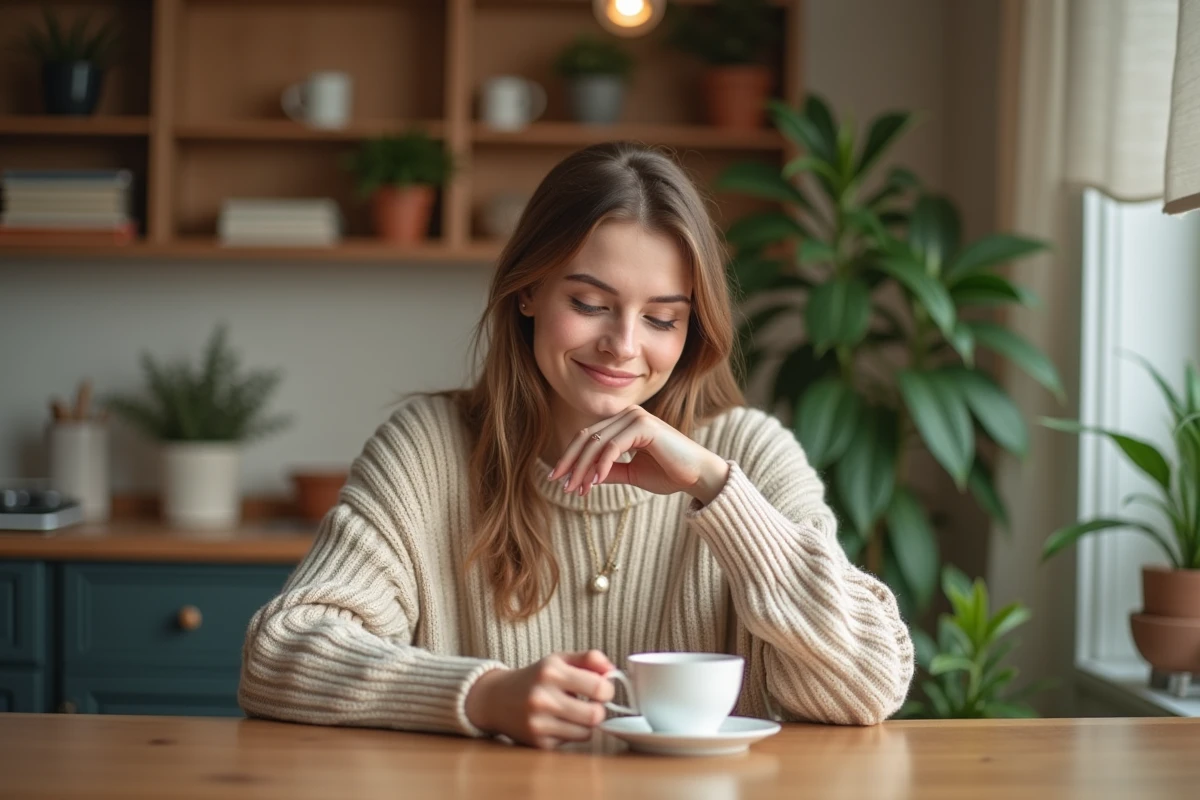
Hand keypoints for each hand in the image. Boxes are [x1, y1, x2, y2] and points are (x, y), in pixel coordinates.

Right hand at [464, 650, 615, 748]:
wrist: (496, 699)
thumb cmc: (535, 677)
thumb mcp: (558, 660)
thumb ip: (588, 659)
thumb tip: (613, 670)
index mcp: (551, 671)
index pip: (599, 687)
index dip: (607, 689)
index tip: (601, 688)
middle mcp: (542, 698)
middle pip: (595, 715)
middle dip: (598, 709)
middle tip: (590, 703)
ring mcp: (538, 723)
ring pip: (586, 732)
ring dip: (586, 723)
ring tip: (574, 712)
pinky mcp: (538, 743)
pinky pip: (571, 742)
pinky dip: (570, 733)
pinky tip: (558, 722)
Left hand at [548, 406, 730, 504]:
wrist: (699, 476)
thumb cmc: (670, 474)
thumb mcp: (632, 473)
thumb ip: (610, 471)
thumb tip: (585, 476)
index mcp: (625, 421)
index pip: (589, 436)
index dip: (571, 457)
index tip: (559, 479)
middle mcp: (629, 414)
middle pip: (588, 436)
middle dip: (571, 462)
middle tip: (560, 484)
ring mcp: (637, 417)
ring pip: (597, 442)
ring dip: (583, 467)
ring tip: (577, 489)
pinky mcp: (645, 426)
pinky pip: (614, 446)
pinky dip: (602, 464)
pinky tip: (595, 482)